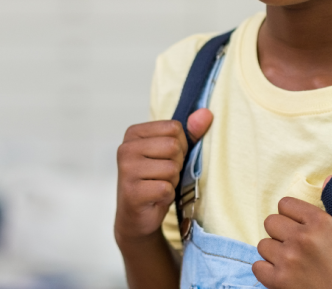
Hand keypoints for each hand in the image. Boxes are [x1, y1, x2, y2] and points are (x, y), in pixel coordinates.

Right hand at [115, 109, 212, 245]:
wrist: (137, 217)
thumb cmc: (155, 180)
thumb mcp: (172, 153)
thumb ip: (190, 132)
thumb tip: (206, 113)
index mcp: (134, 133)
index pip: (174, 128)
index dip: (180, 146)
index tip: (167, 159)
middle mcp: (126, 148)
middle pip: (173, 146)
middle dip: (177, 164)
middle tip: (163, 175)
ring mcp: (127, 170)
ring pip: (171, 168)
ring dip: (172, 181)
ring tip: (158, 186)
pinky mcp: (132, 192)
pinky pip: (166, 188)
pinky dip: (167, 195)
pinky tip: (155, 198)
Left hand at [253, 178, 331, 288]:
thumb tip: (328, 177)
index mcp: (319, 222)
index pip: (285, 204)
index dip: (290, 215)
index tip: (297, 226)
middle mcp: (301, 238)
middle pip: (270, 222)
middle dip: (280, 233)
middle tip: (292, 244)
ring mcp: (288, 259)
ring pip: (263, 244)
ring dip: (274, 253)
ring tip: (289, 261)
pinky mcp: (279, 280)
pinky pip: (257, 266)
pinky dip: (266, 271)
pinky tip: (281, 273)